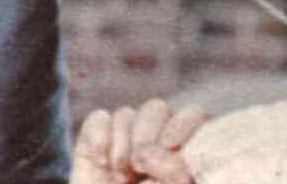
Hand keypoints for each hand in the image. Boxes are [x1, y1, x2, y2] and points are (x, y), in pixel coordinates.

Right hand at [71, 99, 207, 183]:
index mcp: (182, 157)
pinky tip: (101, 163)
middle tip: (141, 167)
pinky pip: (100, 119)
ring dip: (124, 144)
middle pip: (157, 109)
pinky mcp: (94, 146)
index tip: (171, 147)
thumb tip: (167, 157)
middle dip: (148, 136)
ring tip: (120, 176)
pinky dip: (100, 136)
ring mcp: (124, 144)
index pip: (192, 118)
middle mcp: (155, 145)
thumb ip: (173, 178)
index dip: (183, 125)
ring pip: (128, 114)